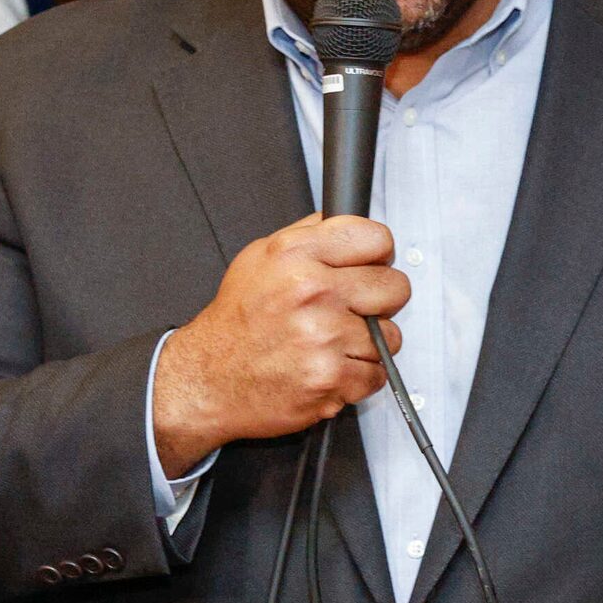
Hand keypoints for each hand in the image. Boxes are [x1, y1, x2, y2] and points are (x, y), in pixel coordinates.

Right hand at [150, 214, 410, 474]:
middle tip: (353, 310)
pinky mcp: (330, 378)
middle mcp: (311, 291)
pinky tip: (329, 367)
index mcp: (295, 254)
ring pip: (390, 336)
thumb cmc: (236, 323)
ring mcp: (323, 336)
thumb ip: (308, 236)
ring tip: (332, 343)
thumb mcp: (259, 258)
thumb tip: (346, 222)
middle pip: (394, 286)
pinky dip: (359, 377)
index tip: (370, 266)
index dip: (377, 255)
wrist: (207, 380)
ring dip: (368, 344)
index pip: (375, 238)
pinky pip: (377, 374)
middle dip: (379, 301)